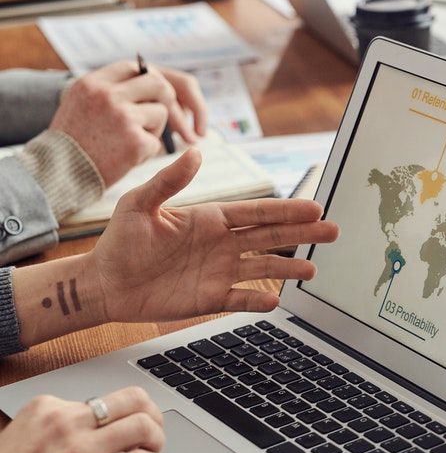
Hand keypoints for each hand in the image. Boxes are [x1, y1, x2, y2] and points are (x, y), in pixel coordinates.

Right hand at [0, 388, 169, 452]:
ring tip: (157, 451)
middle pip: (132, 400)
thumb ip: (56, 429)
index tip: (127, 425)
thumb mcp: (22, 437)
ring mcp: (81, 450)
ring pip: (143, 426)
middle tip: (154, 430)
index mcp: (48, 408)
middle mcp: (67, 422)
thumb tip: (89, 432)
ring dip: (159, 439)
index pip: (104, 398)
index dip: (122, 413)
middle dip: (152, 413)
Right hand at [49, 61, 207, 186]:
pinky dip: (145, 152)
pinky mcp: (135, 142)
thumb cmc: (72, 141)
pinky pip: (155, 142)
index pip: (132, 67)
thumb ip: (106, 90)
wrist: (58, 173)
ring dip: (153, 129)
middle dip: (164, 98)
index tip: (148, 93)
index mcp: (92, 84)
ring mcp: (123, 118)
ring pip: (160, 113)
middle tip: (157, 114)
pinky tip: (125, 158)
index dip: (146, 79)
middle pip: (157, 84)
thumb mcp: (79, 103)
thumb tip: (144, 77)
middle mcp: (108, 96)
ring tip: (130, 141)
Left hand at [91, 148, 338, 322]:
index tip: (314, 207)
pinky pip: (242, 299)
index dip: (286, 210)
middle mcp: (222, 244)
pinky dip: (258, 300)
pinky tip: (275, 300)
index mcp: (210, 219)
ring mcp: (220, 272)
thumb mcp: (139, 204)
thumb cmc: (119, 241)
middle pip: (271, 237)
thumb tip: (195, 152)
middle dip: (303, 234)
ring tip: (313, 270)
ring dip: (289, 268)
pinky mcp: (211, 298)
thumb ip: (169, 181)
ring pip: (264, 268)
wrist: (105, 283)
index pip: (256, 213)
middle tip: (332, 231)